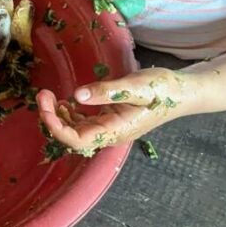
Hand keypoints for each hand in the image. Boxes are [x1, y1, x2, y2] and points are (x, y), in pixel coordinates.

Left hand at [37, 67, 204, 151]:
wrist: (182, 92)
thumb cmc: (163, 89)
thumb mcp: (136, 86)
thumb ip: (107, 91)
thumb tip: (77, 96)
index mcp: (115, 130)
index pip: (77, 140)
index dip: (57, 127)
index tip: (45, 107)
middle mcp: (109, 134)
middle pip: (72, 137)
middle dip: (53, 118)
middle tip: (43, 95)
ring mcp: (108, 128)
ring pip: (75, 131)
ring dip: (59, 116)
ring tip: (49, 96)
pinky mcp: (109, 120)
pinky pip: (84, 124)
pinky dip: (70, 114)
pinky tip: (65, 102)